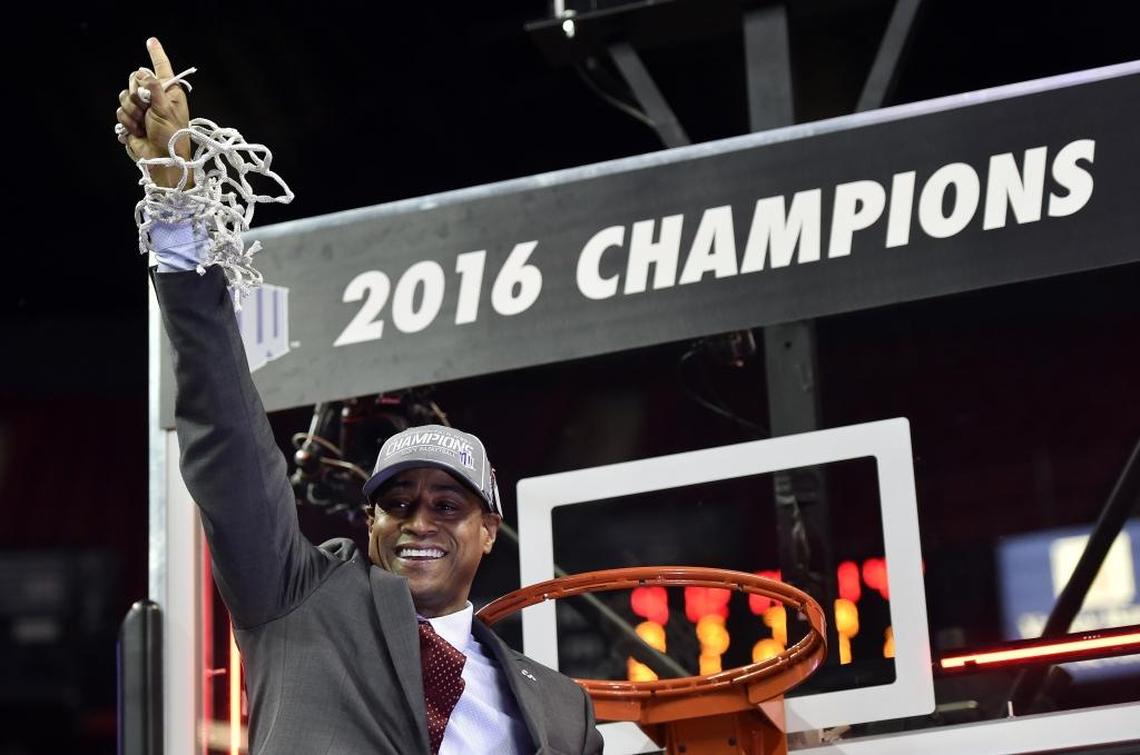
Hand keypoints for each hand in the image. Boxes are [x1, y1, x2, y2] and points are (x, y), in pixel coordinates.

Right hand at [116, 38, 191, 187]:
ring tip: (144, 125)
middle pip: (134, 79)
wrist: (161, 159)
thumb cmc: (171, 136)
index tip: (151, 40)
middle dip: (136, 94)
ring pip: (124, 96)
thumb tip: (142, 72)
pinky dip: (127, 122)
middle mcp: (155, 97)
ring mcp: (142, 108)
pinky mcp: (131, 119)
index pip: (162, 69)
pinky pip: (121, 111)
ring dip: (133, 112)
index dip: (156, 54)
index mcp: (170, 93)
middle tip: (146, 109)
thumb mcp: (166, 109)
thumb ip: (154, 88)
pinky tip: (137, 132)